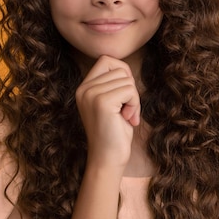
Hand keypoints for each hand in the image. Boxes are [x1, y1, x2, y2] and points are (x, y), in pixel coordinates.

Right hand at [75, 55, 140, 171]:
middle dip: (130, 89)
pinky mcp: (102, 102)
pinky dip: (135, 104)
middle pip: (120, 69)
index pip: (107, 60)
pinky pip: (130, 90)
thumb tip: (125, 66)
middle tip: (126, 111)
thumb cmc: (114, 132)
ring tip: (126, 116)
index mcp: (84, 87)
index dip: (122, 74)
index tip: (123, 96)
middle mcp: (84, 88)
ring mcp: (91, 94)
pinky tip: (128, 119)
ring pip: (127, 79)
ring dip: (134, 99)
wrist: (108, 159)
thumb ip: (113, 84)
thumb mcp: (111, 102)